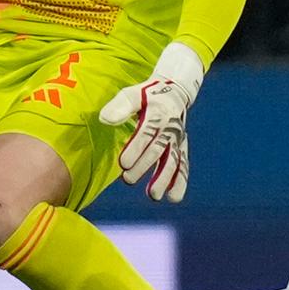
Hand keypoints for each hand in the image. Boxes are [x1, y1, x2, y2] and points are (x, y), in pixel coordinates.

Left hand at [99, 43, 203, 201]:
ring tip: (153, 196)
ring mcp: (177, 140)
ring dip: (163, 179)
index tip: (123, 163)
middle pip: (157, 150)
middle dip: (144, 165)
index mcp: (157, 114)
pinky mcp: (182, 148)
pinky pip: (184, 165)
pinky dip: (180, 182)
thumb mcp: (133, 94)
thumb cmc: (148, 95)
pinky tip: (172, 198)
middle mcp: (170, 128)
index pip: (146, 132)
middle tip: (128, 180)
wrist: (176, 91)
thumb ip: (120, 106)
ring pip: (173, 161)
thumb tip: (104, 119)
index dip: (136, 148)